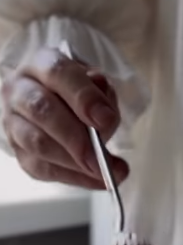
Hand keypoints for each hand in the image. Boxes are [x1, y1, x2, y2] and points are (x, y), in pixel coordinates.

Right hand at [1, 47, 128, 188]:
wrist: (55, 104)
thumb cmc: (78, 93)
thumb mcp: (96, 85)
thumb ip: (102, 97)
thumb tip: (104, 117)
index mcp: (41, 64)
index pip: (58, 74)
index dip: (83, 97)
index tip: (106, 119)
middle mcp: (19, 89)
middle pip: (42, 111)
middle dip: (76, 137)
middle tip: (102, 158)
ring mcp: (13, 121)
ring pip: (37, 143)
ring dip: (73, 162)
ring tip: (103, 172)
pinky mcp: (17, 151)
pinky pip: (42, 168)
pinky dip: (73, 177)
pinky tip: (96, 180)